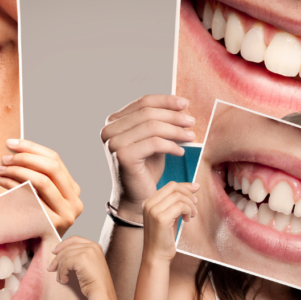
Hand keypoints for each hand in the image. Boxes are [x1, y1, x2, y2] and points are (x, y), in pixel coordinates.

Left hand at [0, 139, 81, 236]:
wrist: (35, 252)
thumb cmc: (33, 220)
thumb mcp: (41, 196)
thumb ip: (37, 175)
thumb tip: (16, 148)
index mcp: (74, 190)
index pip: (55, 159)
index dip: (32, 147)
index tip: (11, 143)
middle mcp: (75, 201)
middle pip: (52, 167)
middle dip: (25, 158)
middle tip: (5, 158)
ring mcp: (66, 214)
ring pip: (42, 180)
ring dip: (17, 171)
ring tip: (0, 169)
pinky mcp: (52, 224)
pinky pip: (32, 197)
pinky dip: (13, 186)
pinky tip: (1, 181)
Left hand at [48, 237, 111, 297]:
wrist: (102, 291)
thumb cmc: (95, 282)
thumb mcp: (88, 264)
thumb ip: (78, 256)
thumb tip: (58, 256)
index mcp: (94, 246)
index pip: (74, 239)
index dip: (62, 244)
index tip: (54, 252)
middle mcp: (91, 246)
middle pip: (67, 248)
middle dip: (57, 260)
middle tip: (51, 268)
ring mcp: (87, 251)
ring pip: (64, 257)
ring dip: (59, 269)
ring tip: (60, 278)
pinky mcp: (81, 258)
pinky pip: (65, 264)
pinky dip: (62, 273)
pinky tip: (64, 280)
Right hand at [100, 95, 195, 217]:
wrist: (136, 198)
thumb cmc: (145, 169)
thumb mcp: (152, 140)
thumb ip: (160, 122)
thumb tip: (180, 105)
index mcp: (113, 122)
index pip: (143, 102)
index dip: (166, 101)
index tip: (185, 104)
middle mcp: (109, 130)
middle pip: (148, 113)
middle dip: (173, 116)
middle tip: (191, 122)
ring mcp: (114, 143)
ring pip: (152, 127)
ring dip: (176, 130)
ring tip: (190, 137)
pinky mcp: (122, 155)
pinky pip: (154, 143)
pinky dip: (171, 145)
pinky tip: (180, 152)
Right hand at [142, 182, 198, 263]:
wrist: (156, 256)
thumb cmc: (164, 238)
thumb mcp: (169, 216)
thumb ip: (176, 203)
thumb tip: (193, 188)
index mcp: (149, 202)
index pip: (170, 186)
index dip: (185, 186)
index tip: (196, 188)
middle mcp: (149, 204)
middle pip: (174, 187)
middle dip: (188, 193)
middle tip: (195, 204)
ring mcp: (153, 210)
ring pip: (178, 196)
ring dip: (190, 205)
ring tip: (192, 215)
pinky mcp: (160, 218)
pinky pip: (180, 206)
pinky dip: (188, 211)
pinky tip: (187, 219)